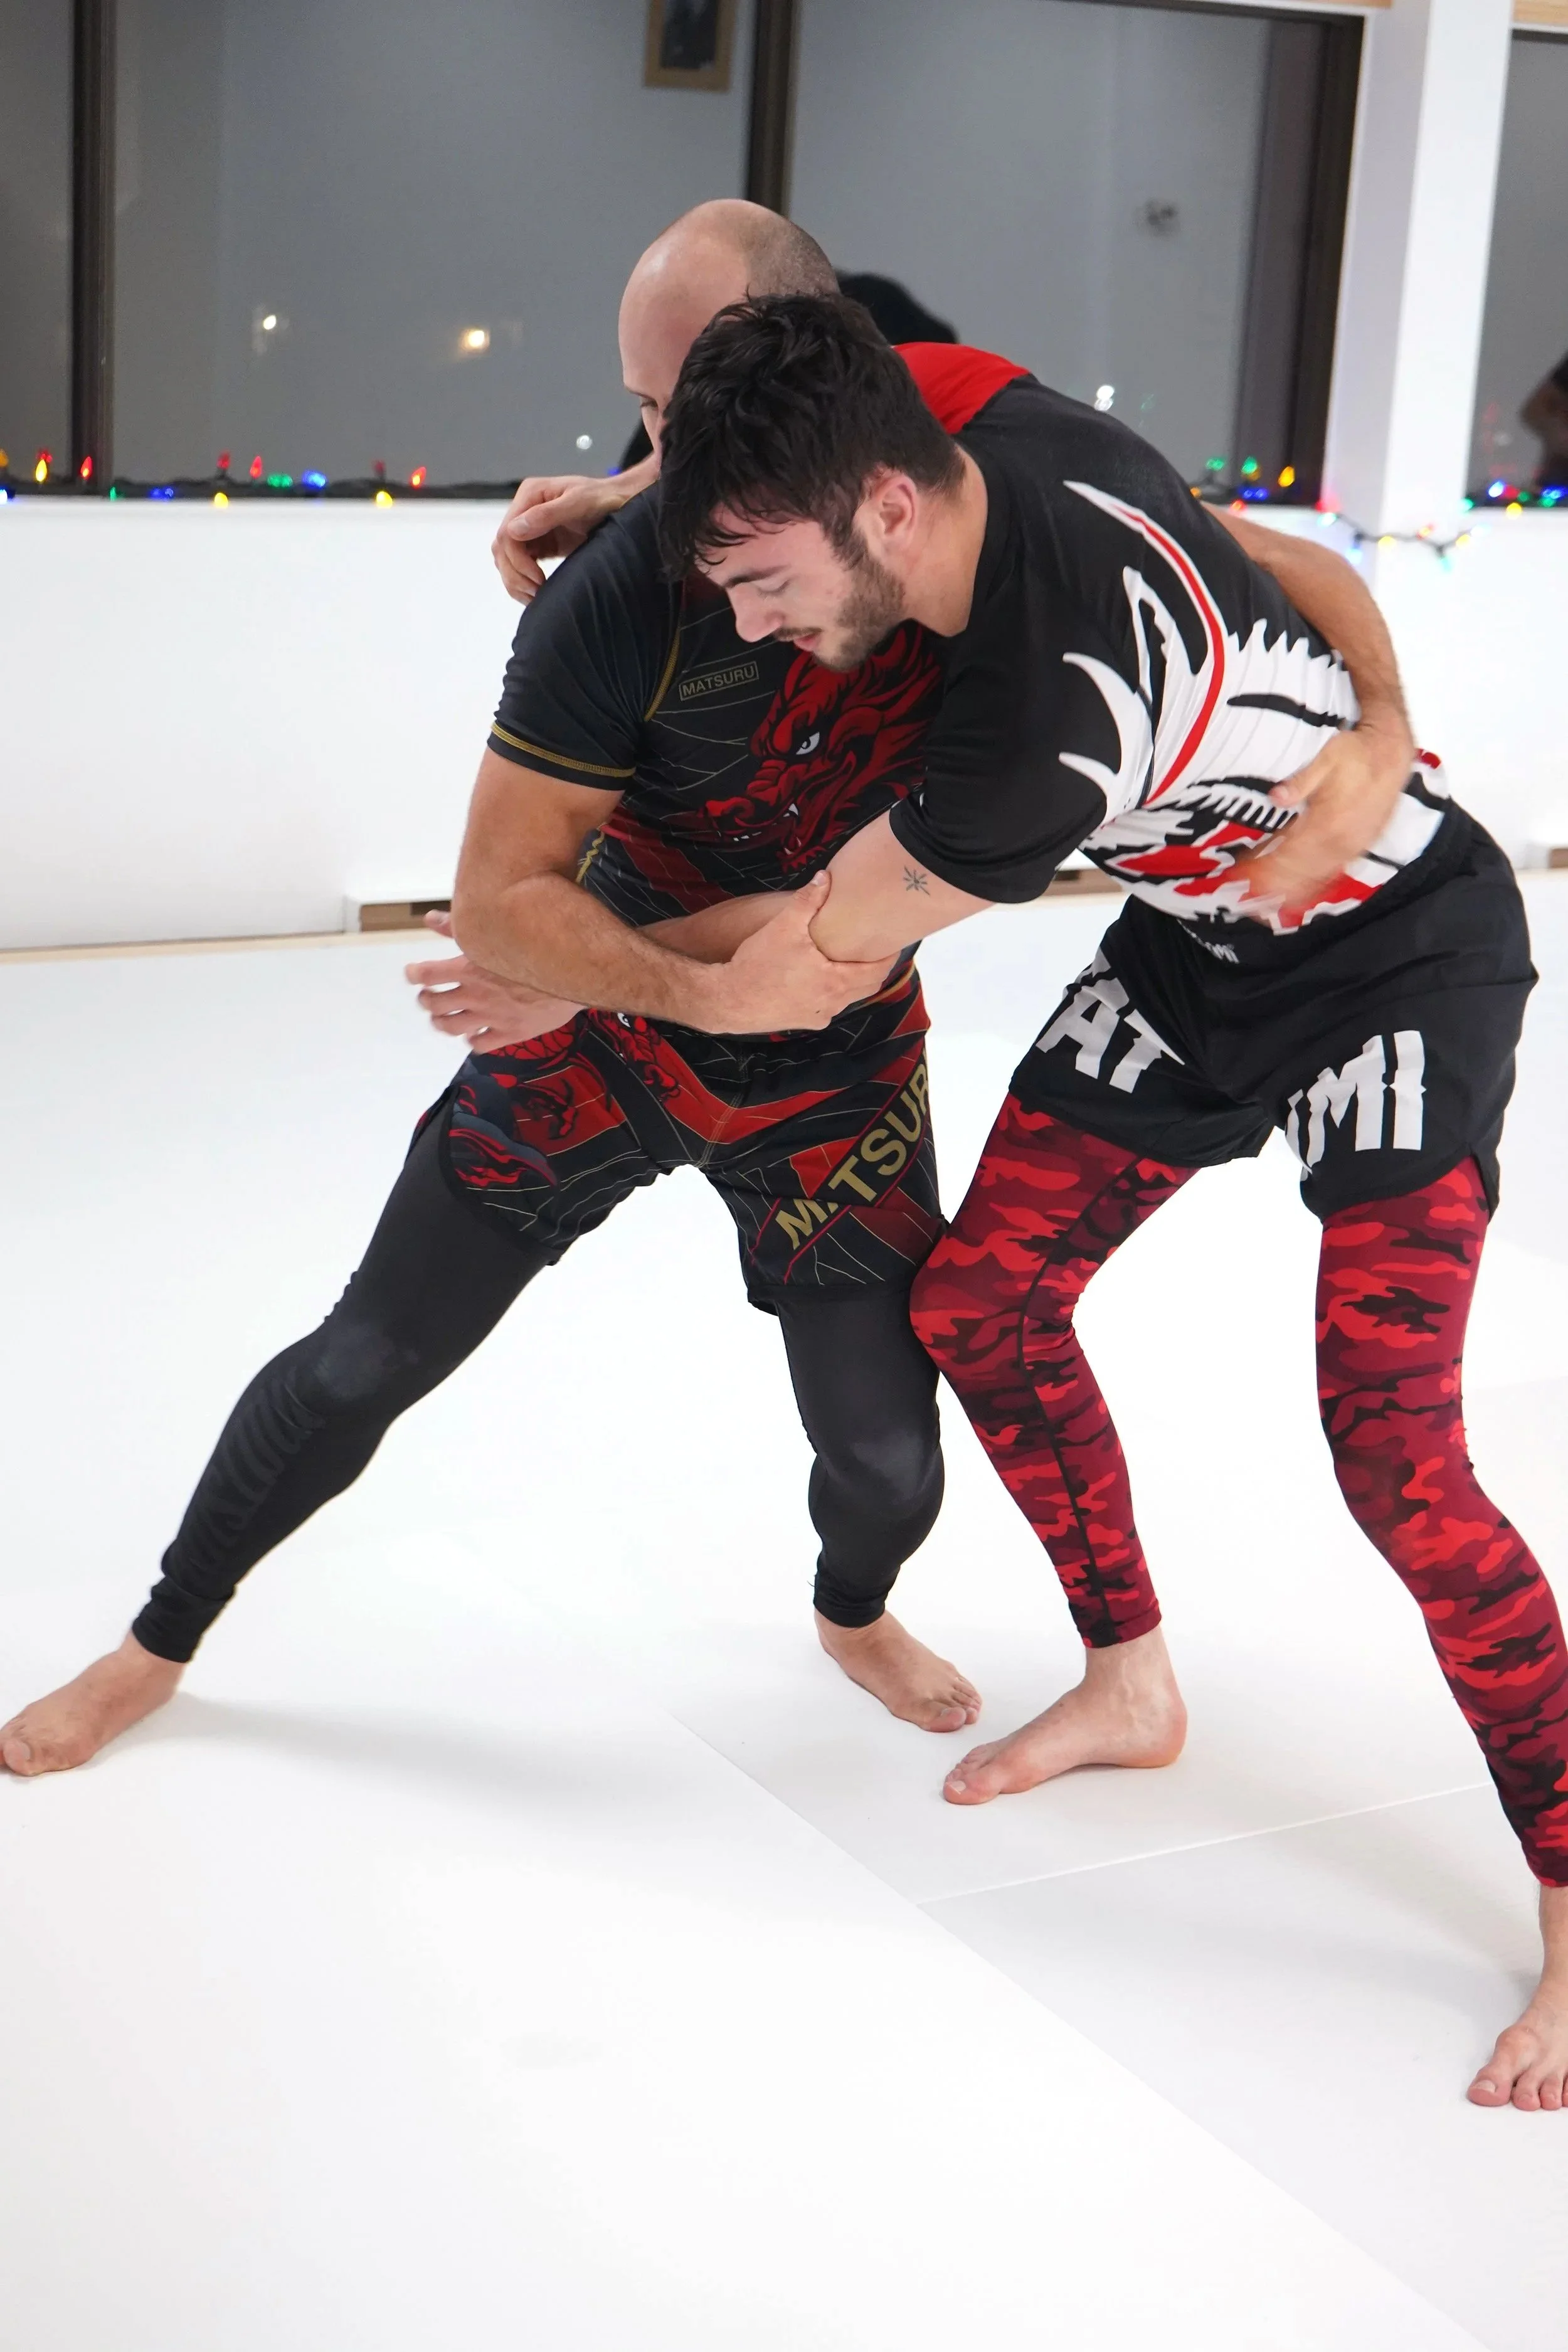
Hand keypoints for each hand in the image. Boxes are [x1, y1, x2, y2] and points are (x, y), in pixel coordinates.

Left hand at [404, 913, 580, 1046]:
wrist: (574, 970)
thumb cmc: (534, 945)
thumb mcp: (494, 930)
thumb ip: (458, 926)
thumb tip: (430, 919)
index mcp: (468, 967)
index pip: (425, 974)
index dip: (414, 974)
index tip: (414, 973)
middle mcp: (475, 995)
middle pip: (433, 1004)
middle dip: (426, 1000)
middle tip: (429, 996)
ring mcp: (491, 1017)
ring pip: (451, 1027)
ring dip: (442, 1022)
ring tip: (443, 1018)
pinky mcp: (510, 1033)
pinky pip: (480, 1044)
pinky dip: (472, 1040)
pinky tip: (475, 1033)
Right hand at [491, 474, 629, 601]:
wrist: (621, 504)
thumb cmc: (603, 499)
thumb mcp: (578, 503)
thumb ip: (546, 515)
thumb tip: (514, 530)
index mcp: (530, 494)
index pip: (507, 533)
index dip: (517, 560)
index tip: (537, 578)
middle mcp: (525, 510)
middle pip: (502, 548)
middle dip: (516, 574)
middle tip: (536, 592)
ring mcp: (530, 528)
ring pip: (506, 559)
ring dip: (516, 581)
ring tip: (535, 596)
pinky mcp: (539, 543)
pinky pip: (520, 565)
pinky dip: (522, 581)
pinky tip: (534, 593)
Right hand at [703, 874, 895, 1032]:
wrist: (728, 1000)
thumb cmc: (757, 964)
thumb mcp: (783, 926)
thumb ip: (808, 899)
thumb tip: (825, 877)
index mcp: (835, 982)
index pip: (877, 972)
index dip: (888, 957)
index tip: (892, 944)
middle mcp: (833, 1004)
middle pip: (867, 987)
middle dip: (873, 968)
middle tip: (874, 950)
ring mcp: (819, 1016)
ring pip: (847, 998)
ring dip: (851, 981)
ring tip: (846, 960)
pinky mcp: (804, 1022)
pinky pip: (827, 1006)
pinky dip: (831, 992)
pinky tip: (818, 977)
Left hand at [1230, 721, 1414, 919]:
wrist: (1392, 754)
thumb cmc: (1357, 754)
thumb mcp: (1327, 757)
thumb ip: (1301, 781)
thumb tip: (1276, 797)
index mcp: (1330, 820)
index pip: (1291, 851)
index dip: (1266, 865)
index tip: (1243, 873)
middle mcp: (1342, 840)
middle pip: (1301, 871)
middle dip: (1272, 884)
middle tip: (1246, 893)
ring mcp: (1352, 847)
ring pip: (1316, 878)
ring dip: (1289, 891)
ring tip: (1263, 902)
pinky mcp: (1358, 848)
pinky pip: (1333, 874)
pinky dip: (1312, 888)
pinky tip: (1295, 898)